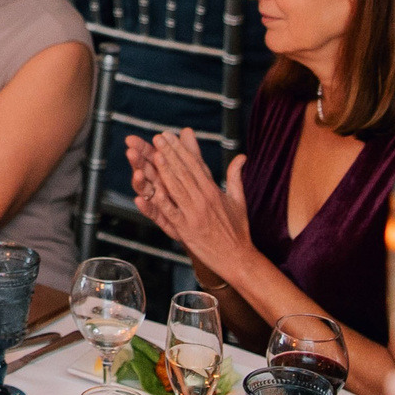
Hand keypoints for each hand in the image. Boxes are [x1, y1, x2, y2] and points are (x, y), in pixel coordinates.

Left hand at [130, 129, 256, 278]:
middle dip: (170, 154)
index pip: (195, 165)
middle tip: (158, 138)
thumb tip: (242, 156)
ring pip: (177, 188)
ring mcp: (194, 214)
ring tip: (155, 155)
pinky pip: (172, 213)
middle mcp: (204, 200)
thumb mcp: (238, 200)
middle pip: (184, 172)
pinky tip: (152, 191)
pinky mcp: (186, 230)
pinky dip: (162, 202)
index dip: (181, 149)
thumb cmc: (238, 230)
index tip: (171, 136)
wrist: (238, 258)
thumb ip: (236, 176)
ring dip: (165, 171)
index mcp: (214, 191)